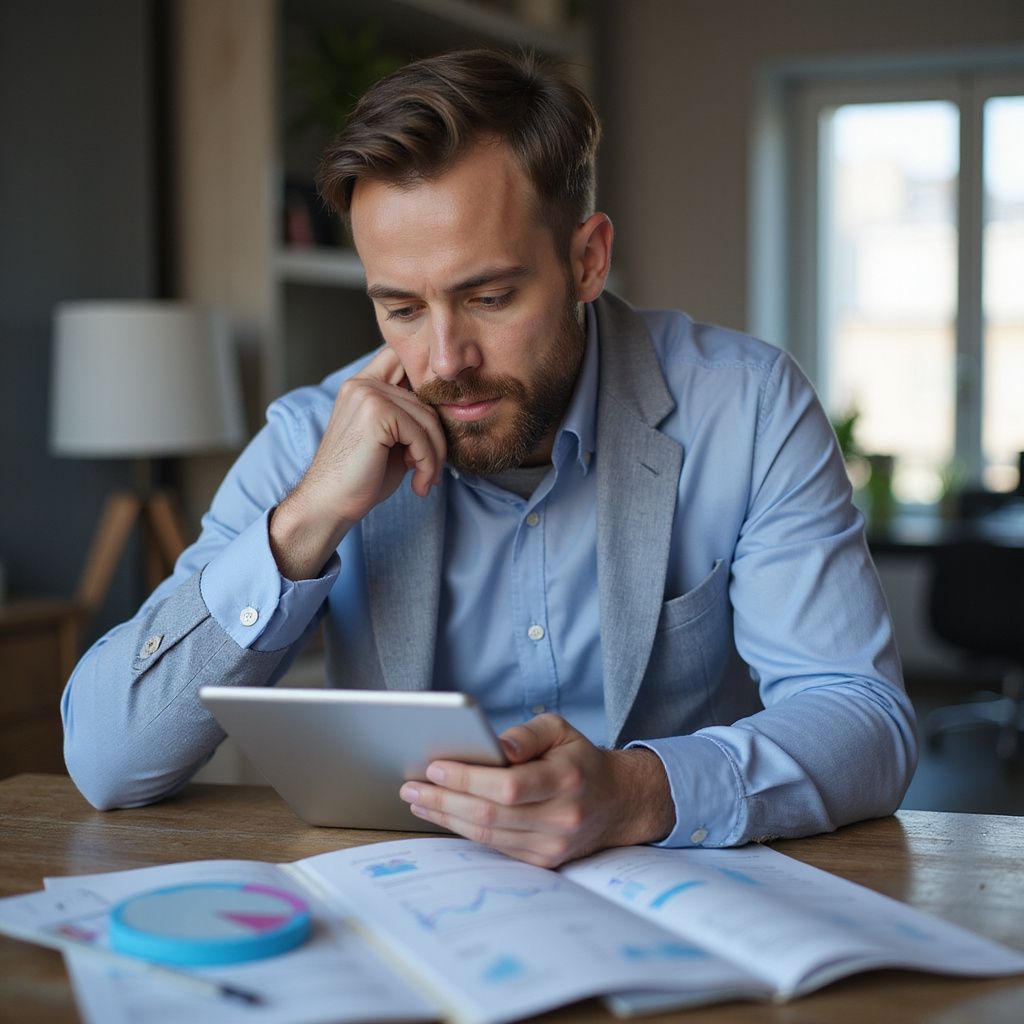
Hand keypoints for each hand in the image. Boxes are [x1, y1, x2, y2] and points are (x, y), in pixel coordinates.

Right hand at [270, 347, 446, 578]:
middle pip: (425, 398)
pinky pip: (420, 434)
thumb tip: (449, 411)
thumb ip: (411, 419)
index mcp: (363, 385)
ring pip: (427, 418)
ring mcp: (368, 394)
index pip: (405, 364)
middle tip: (431, 470)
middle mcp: (363, 384)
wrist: (329, 504)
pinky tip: (418, 485)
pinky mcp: (376, 412)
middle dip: (436, 438)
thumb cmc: (361, 478)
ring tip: (424, 480)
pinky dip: (428, 463)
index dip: (425, 391)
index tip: (429, 433)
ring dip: (434, 455)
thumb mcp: (392, 442)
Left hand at [399, 714, 675, 867]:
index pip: (508, 786)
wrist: (617, 802)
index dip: (467, 779)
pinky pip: (495, 847)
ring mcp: (552, 846)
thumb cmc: (579, 759)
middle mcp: (561, 818)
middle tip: (410, 787)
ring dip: (446, 818)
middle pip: (490, 815)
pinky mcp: (543, 862)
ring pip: (488, 836)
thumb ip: (527, 734)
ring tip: (417, 801)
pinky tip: (444, 815)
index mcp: (566, 780)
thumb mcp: (560, 730)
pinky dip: (464, 831)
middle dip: (444, 801)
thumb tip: (493, 746)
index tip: (434, 767)